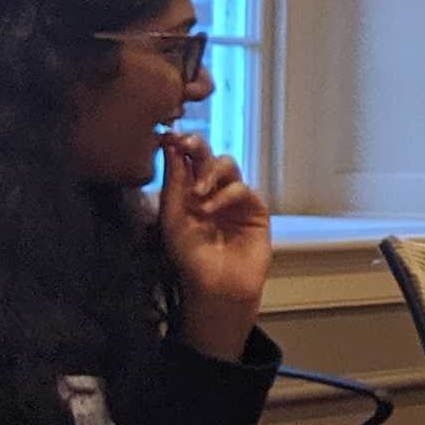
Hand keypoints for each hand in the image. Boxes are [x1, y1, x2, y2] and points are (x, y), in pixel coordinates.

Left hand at [155, 135, 270, 356]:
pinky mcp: (255, 209)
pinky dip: (226, 194)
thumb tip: (172, 147)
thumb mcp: (172, 219)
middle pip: (208, 155)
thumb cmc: (190, 258)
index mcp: (187, 191)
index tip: (170, 138)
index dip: (180, 145)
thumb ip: (174, 183)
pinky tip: (211, 208)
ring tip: (199, 193)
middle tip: (187, 146)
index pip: (185, 159)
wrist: (216, 286)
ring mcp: (234, 199)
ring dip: (211, 172)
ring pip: (228, 165)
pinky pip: (242, 188)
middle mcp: (211, 190)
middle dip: (198, 147)